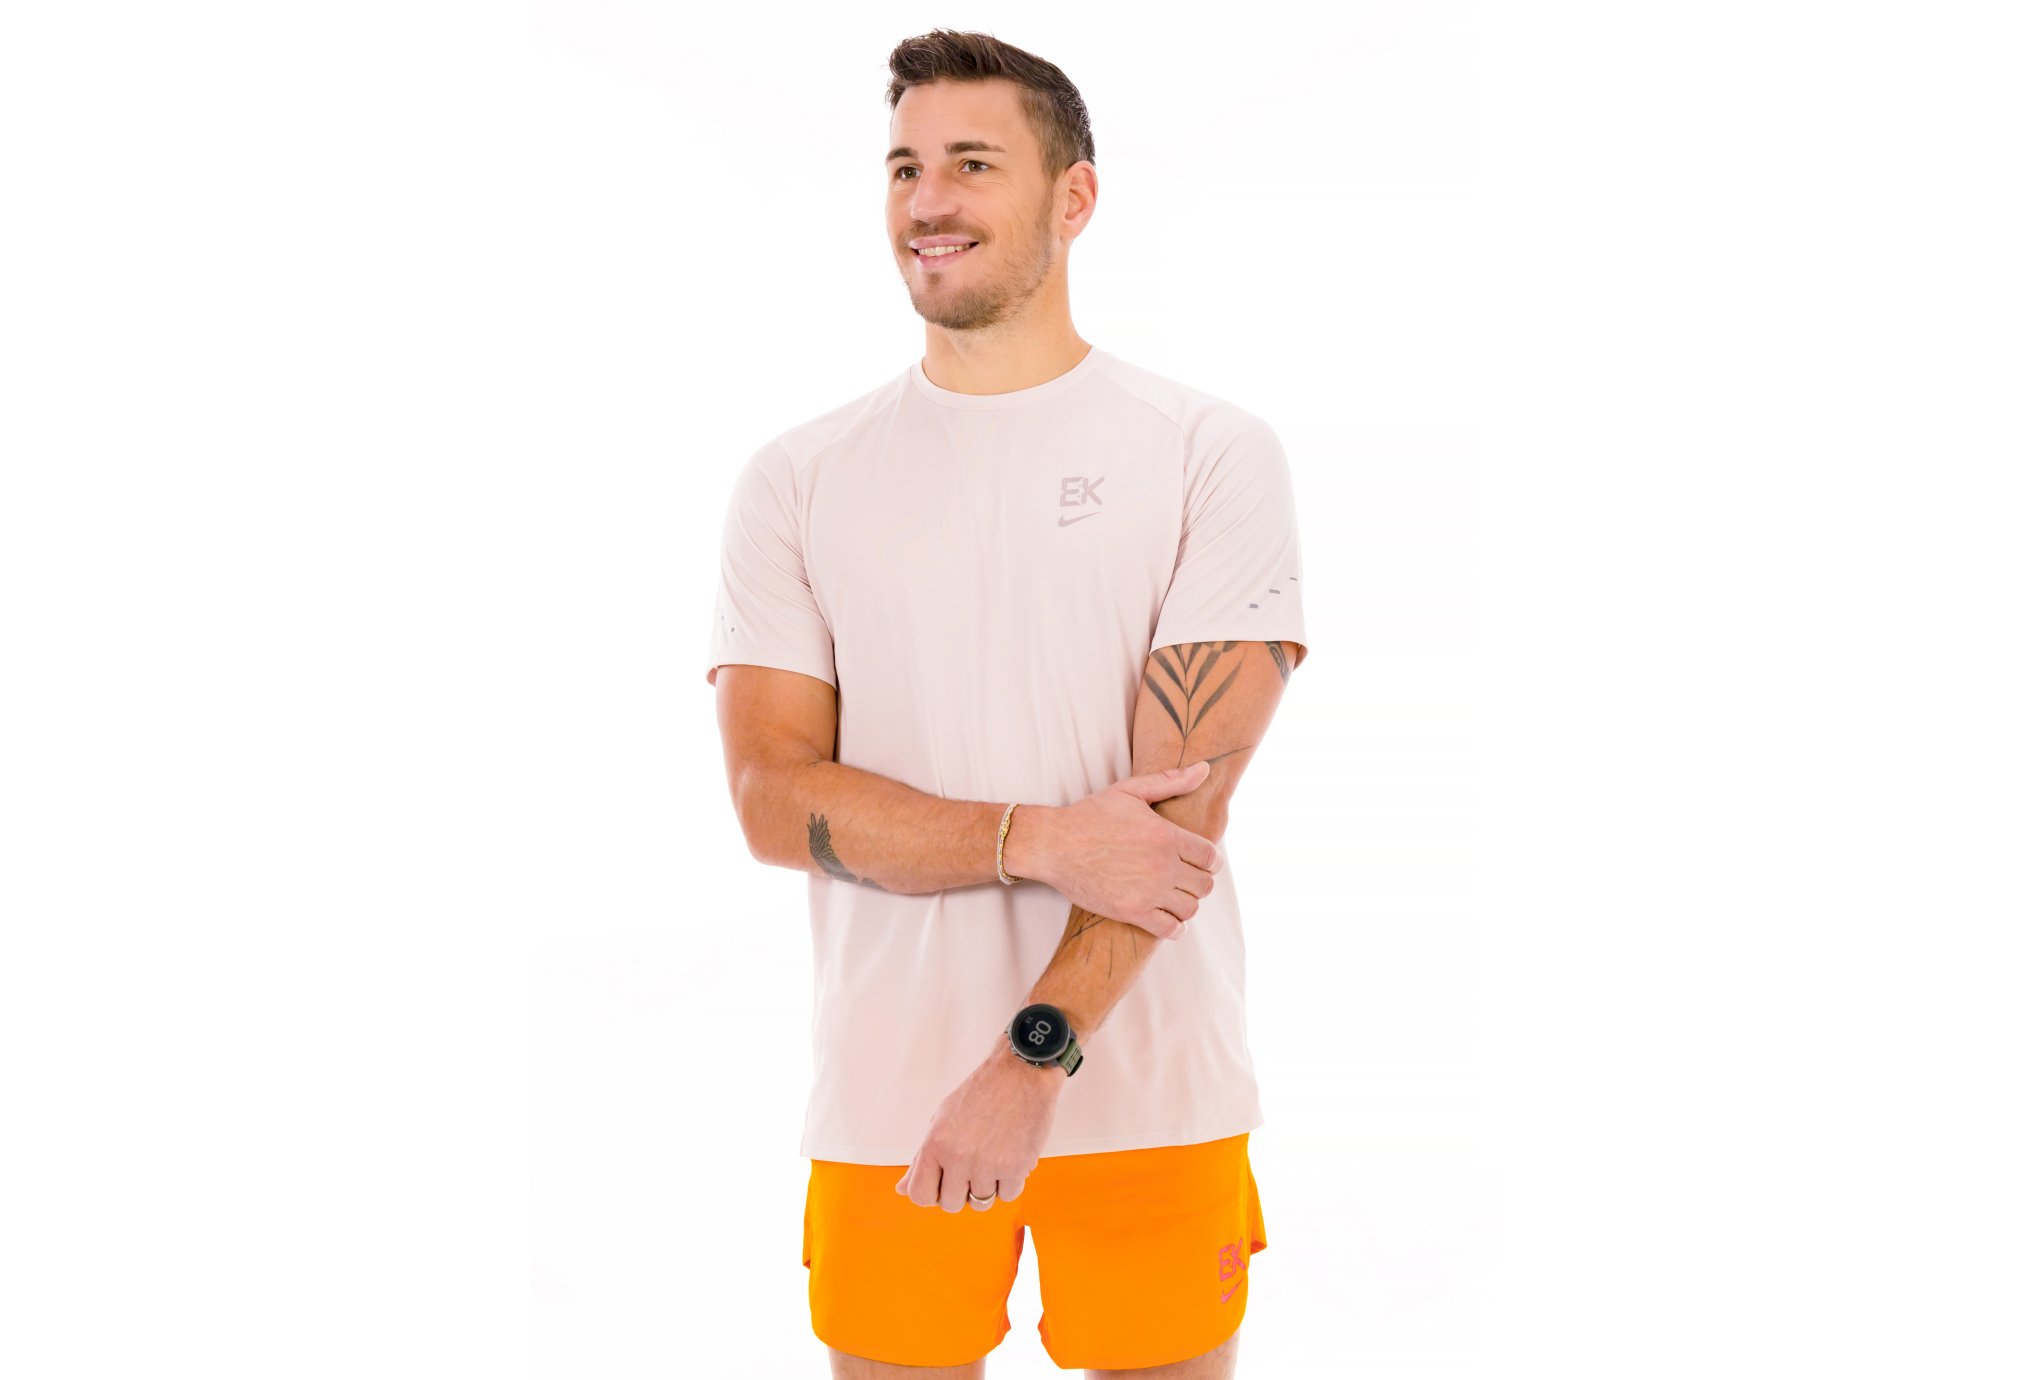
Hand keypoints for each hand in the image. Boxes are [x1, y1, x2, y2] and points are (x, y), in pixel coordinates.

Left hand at [895, 1047, 1062, 1211]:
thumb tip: (902, 1189)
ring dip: (987, 1186)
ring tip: (992, 1159)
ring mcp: (987, 1165)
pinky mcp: (1016, 1167)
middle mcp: (958, 1157)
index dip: (931, 1193)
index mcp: (935, 1144)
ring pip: (981, 1202)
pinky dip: (1010, 1182)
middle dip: (960, 1191)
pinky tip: (1009, 1158)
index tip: (942, 1184)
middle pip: (951, 1204)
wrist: (1020, 1073)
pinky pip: (1008, 1195)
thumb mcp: (941, 1119)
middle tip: (971, 1168)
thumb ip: (922, 1158)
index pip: (920, 1195)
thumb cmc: (981, 1092)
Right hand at [1019, 764, 1222, 940]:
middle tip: (1186, 879)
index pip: (1210, 857)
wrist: (1054, 845)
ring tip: (1175, 897)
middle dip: (1199, 882)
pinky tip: (1168, 919)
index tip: (1201, 862)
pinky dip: (1175, 927)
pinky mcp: (1132, 911)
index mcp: (1166, 836)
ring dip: (1187, 904)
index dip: (1210, 861)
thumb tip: (1204, 768)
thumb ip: (1170, 781)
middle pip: (1205, 885)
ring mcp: (1148, 891)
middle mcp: (1163, 866)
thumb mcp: (1130, 791)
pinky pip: (1170, 929)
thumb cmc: (1090, 816)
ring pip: (1191, 908)